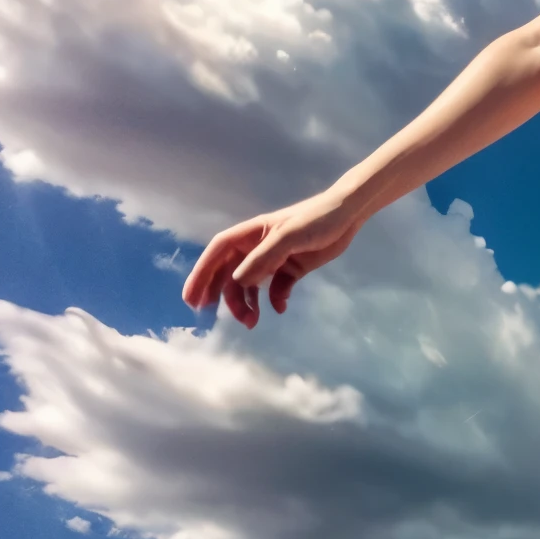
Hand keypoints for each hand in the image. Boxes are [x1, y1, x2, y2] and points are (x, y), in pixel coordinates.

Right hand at [181, 187, 364, 326]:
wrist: (347, 216)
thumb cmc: (315, 220)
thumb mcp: (287, 237)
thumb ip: (263, 258)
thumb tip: (238, 281)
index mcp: (249, 235)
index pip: (217, 255)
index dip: (202, 275)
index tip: (192, 298)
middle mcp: (257, 248)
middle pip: (230, 273)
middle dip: (222, 295)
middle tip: (215, 318)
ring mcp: (274, 260)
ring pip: (251, 285)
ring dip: (247, 303)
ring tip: (251, 322)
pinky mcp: (292, 269)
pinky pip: (276, 288)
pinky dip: (275, 299)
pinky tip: (279, 308)